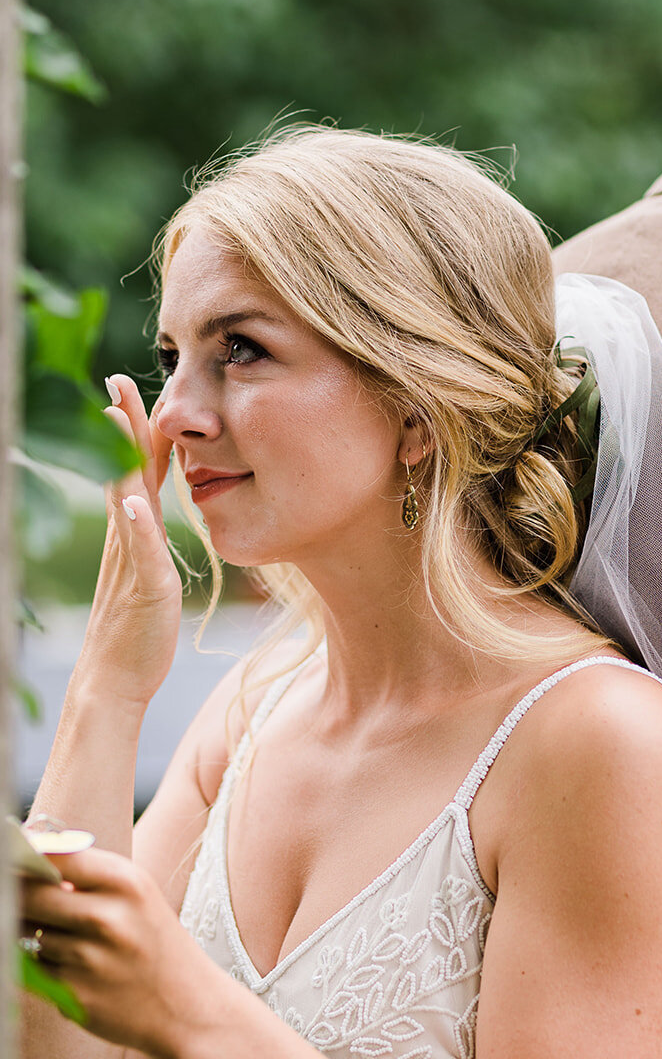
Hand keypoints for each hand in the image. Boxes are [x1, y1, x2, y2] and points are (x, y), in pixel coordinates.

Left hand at [20, 846, 214, 1058]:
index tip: (15, 861)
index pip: (53, 855)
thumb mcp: (137, 896)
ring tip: (73, 944)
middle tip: (32, 904)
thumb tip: (25, 861)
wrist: (188, 1008)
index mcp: (126, 882)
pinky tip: (76, 971)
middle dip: (20, 898)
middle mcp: (107, 918)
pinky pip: (32, 971)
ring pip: (28, 934)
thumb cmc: (156, 944)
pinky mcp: (73, 996)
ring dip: (35, 936)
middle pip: (28, 895)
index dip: (26, 858)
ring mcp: (88, 959)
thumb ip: (86, 877)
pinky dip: (44, 968)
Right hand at [78, 375, 182, 705]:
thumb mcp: (147, 570)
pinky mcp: (146, 587)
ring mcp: (133, 560)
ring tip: (118, 420)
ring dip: (122, 459)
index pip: (134, 468)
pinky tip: (135, 502)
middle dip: (122, 425)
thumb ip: (147, 535)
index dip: (136, 429)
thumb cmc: (138, 628)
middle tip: (116, 380)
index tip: (131, 387)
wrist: (115, 679)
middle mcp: (128, 537)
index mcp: (134, 530)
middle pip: (124, 470)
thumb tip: (147, 504)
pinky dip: (136, 526)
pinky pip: (140, 553)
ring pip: (126, 499)